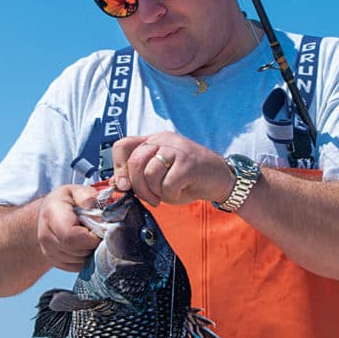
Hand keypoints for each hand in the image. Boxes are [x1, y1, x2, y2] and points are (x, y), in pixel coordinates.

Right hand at [36, 184, 101, 271]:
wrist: (50, 214)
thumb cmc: (67, 201)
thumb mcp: (76, 191)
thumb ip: (86, 195)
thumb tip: (95, 205)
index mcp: (51, 214)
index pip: (71, 236)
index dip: (91, 237)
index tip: (100, 229)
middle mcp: (45, 235)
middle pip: (77, 251)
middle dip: (93, 244)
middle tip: (98, 232)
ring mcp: (48, 251)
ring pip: (79, 261)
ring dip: (91, 251)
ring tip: (91, 236)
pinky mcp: (54, 262)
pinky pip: (77, 267)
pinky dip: (86, 259)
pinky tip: (86, 245)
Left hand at [112, 133, 233, 207]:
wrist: (221, 180)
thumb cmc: (188, 180)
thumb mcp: (159, 177)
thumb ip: (139, 177)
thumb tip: (118, 184)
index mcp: (154, 140)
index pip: (123, 146)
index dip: (118, 167)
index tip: (125, 185)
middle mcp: (163, 139)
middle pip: (134, 162)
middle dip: (138, 187)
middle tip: (151, 198)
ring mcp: (177, 149)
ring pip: (149, 173)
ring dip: (156, 191)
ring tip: (168, 193)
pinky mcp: (188, 162)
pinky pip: (167, 184)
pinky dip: (171, 194)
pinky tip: (180, 191)